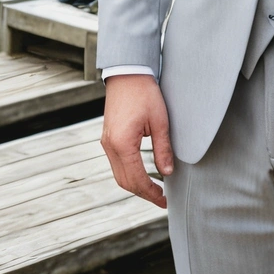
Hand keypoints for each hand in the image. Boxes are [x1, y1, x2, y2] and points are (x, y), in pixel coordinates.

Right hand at [101, 74, 170, 207]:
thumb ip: (163, 149)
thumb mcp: (159, 122)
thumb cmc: (144, 93)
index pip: (137, 179)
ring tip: (154, 190)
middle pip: (124, 181)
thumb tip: (167, 172)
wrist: (127, 73)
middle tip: (161, 199)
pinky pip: (116, 163)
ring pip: (118, 174)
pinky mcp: (108, 137)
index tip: (164, 200)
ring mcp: (106, 142)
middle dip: (143, 193)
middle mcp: (110, 146)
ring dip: (135, 185)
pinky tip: (142, 174)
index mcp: (122, 144)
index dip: (151, 193)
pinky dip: (129, 173)